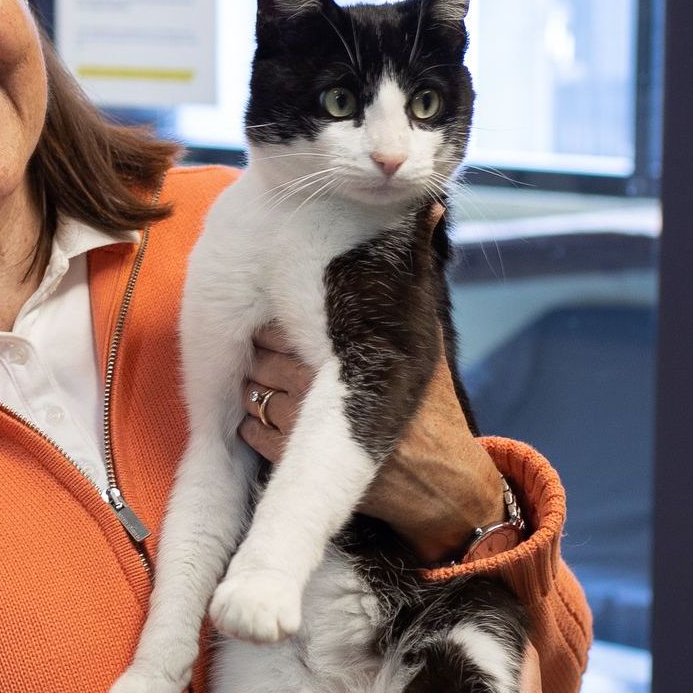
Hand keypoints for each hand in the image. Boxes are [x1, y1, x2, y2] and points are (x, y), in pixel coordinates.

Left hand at [236, 211, 505, 561]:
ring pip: (251, 394)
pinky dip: (256, 428)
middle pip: (261, 357)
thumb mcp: (428, 335)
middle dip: (260, 358)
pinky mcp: (297, 461)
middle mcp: (326, 383)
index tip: (280, 322)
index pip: (285, 323)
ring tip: (273, 392)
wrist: (442, 482)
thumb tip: (433, 211)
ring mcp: (308, 423)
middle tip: (273, 360)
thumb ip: (415, 278)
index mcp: (353, 347)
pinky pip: (253, 434)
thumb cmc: (431, 406)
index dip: (276, 323)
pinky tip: (275, 425)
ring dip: (254, 392)